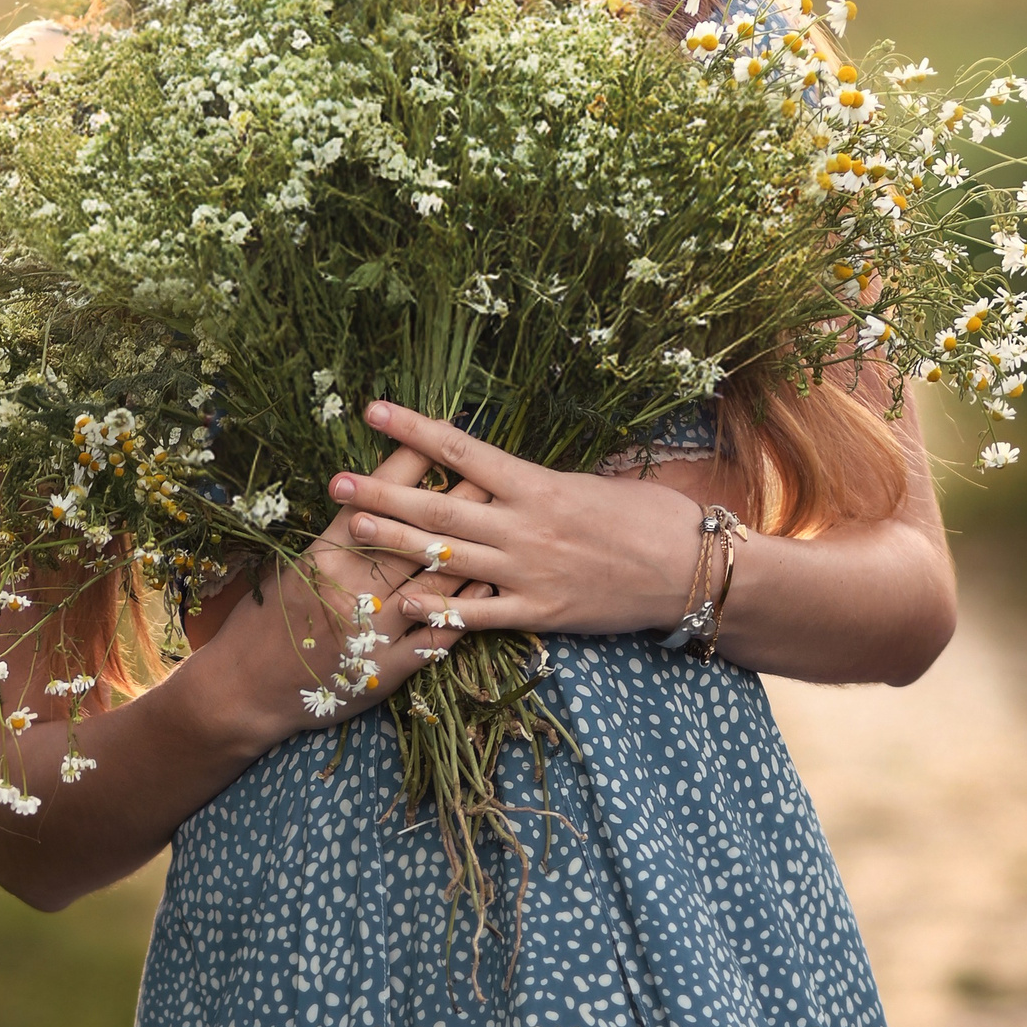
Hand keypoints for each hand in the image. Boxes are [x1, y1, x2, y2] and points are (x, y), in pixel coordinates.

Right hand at [192, 439, 493, 748]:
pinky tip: (490, 587)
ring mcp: (372, 630)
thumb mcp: (292, 565)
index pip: (374, 497)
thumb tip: (372, 492)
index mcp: (323, 556)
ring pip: (434, 581)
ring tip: (504, 522)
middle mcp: (350, 588)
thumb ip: (335, 536)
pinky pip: (437, 633)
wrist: (247, 688)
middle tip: (489, 472)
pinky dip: (466, 608)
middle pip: (414, 534)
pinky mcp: (388, 667)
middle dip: (455, 500)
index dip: (407, 465)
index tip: (436, 434)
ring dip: (472, 550)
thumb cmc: (268, 617)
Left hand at [330, 399, 708, 638]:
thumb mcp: (595, 483)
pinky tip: (402, 606)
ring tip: (351, 528)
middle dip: (382, 492)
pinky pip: (478, 616)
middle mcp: (524, 525)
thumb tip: (510, 472)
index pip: (461, 450)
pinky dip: (438, 612)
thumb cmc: (651, 517)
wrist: (691, 570)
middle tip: (335, 481)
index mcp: (537, 484)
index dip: (413, 429)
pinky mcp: (541, 613)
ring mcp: (528, 572)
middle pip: (438, 505)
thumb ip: (544, 482)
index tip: (373, 410)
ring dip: (395, 542)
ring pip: (446, 556)